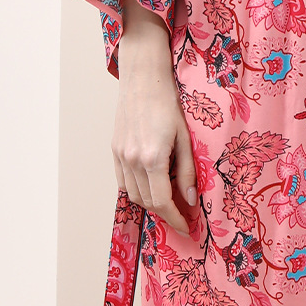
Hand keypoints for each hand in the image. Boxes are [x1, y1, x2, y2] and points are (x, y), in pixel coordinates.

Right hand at [112, 0, 197, 237]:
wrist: (143, 78)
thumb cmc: (169, 103)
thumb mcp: (186, 138)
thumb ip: (188, 171)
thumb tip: (191, 199)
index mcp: (153, 158)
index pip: (163, 202)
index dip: (175, 219)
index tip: (187, 227)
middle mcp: (132, 160)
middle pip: (147, 202)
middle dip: (165, 214)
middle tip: (182, 216)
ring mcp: (120, 156)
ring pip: (133, 195)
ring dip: (151, 203)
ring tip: (169, 203)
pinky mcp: (114, 150)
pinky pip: (123, 182)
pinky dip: (137, 190)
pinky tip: (152, 186)